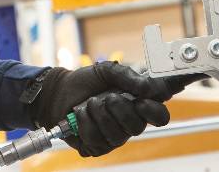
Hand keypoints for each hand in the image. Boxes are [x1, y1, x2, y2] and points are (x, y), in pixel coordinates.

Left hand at [24, 61, 199, 156]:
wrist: (59, 93)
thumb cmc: (85, 82)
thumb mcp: (108, 70)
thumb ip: (129, 77)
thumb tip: (149, 87)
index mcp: (137, 104)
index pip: (159, 115)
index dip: (156, 109)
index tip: (143, 99)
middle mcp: (129, 123)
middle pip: (138, 127)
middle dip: (120, 109)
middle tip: (107, 97)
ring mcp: (113, 137)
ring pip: (117, 135)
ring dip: (99, 115)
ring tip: (90, 104)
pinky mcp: (97, 147)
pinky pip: (97, 140)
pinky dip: (86, 124)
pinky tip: (81, 116)